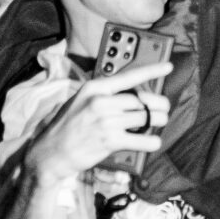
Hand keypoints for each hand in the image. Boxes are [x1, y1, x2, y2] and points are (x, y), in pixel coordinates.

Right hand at [24, 63, 172, 186]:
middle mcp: (101, 101)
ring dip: (157, 123)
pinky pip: (144, 139)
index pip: (128, 76)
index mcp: (94, 88)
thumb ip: (105, 96)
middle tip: (162, 112)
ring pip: (147, 117)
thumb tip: (134, 97)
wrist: (51, 152)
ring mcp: (106, 121)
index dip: (151, 70)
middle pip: (143, 100)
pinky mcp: (110, 140)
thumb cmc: (67, 127)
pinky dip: (152, 142)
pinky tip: (151, 142)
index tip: (168, 66)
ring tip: (156, 126)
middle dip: (158, 107)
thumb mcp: (81, 101)